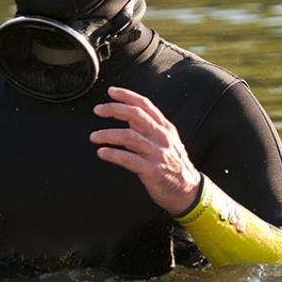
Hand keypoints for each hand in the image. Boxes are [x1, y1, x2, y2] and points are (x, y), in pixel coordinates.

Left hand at [91, 86, 201, 215]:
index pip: (145, 105)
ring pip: (130, 137)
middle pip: (136, 115)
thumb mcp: (165, 141)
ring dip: (108, 134)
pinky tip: (102, 153)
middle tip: (98, 110)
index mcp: (164, 127)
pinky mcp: (152, 170)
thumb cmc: (173, 164)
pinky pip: (129, 160)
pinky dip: (113, 155)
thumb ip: (147, 130)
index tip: (111, 91)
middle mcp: (162, 137)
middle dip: (114, 109)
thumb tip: (128, 119)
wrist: (187, 190)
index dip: (127, 95)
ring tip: (94, 136)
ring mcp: (157, 153)